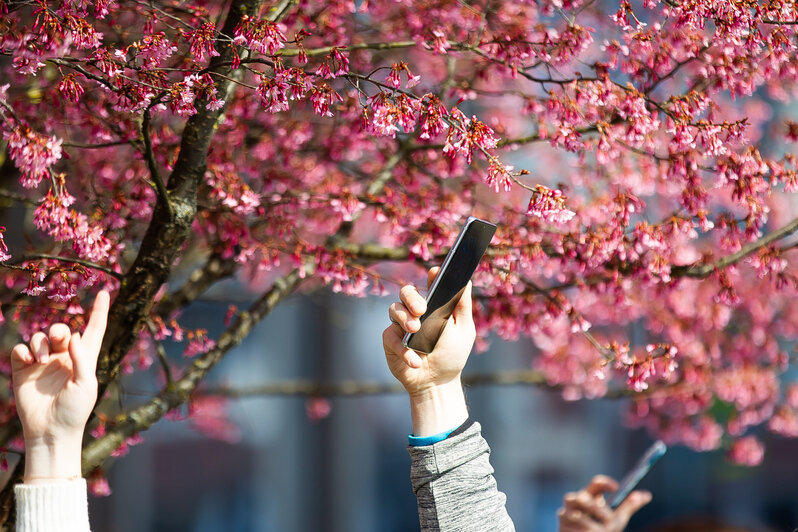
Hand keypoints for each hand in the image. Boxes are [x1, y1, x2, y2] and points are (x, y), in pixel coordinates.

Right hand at [11, 291, 109, 481]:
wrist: (51, 431)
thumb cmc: (75, 411)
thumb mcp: (86, 385)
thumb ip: (81, 359)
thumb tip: (72, 335)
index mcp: (84, 359)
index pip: (93, 330)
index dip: (99, 312)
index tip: (103, 291)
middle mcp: (64, 357)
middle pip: (60, 330)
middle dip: (57, 330)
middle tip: (57, 340)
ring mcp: (43, 363)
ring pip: (39, 338)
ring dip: (40, 343)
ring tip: (41, 359)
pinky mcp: (23, 371)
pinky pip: (20, 350)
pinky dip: (23, 351)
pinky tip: (27, 360)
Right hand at [382, 267, 474, 435]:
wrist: (437, 383)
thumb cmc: (451, 355)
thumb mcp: (464, 331)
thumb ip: (463, 307)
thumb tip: (467, 281)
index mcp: (434, 305)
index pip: (431, 285)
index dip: (432, 276)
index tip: (435, 272)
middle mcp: (415, 311)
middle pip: (406, 292)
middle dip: (412, 298)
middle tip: (421, 309)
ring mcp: (401, 325)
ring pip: (394, 309)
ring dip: (405, 318)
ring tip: (415, 330)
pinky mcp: (390, 341)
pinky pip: (390, 336)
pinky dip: (403, 349)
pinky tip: (414, 359)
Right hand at [558, 475, 651, 531]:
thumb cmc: (599, 529)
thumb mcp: (616, 519)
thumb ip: (628, 506)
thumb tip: (647, 495)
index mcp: (590, 495)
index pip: (596, 484)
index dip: (605, 483)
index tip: (617, 487)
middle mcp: (575, 501)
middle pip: (583, 497)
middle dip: (598, 510)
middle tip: (611, 521)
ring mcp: (566, 514)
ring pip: (580, 517)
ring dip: (594, 528)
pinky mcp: (562, 527)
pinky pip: (574, 529)